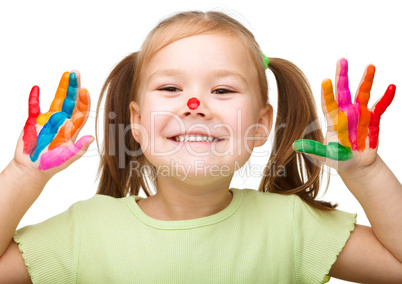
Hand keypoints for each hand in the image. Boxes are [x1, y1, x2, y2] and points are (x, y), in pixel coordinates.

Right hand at [15, 71, 92, 176]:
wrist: (31, 169)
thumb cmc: (51, 165)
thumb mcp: (67, 158)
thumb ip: (78, 148)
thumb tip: (91, 138)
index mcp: (72, 129)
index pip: (81, 112)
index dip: (84, 102)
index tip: (85, 91)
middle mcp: (62, 121)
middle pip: (70, 101)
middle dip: (74, 87)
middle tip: (76, 73)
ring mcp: (48, 120)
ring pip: (57, 100)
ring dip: (61, 87)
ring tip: (67, 74)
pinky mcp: (33, 121)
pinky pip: (33, 107)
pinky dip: (34, 97)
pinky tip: (37, 88)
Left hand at [293, 58, 394, 172]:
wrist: (357, 166)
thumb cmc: (338, 160)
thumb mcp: (325, 156)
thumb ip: (313, 149)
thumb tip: (295, 145)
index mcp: (332, 120)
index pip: (328, 104)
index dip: (327, 93)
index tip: (324, 80)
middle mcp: (346, 113)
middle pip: (344, 91)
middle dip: (343, 76)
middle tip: (342, 60)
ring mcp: (360, 114)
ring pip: (363, 94)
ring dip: (366, 80)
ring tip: (370, 66)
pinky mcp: (373, 119)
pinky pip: (380, 106)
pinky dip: (386, 97)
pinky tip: (391, 87)